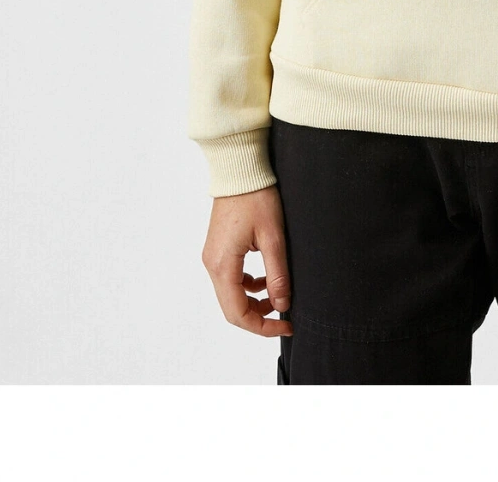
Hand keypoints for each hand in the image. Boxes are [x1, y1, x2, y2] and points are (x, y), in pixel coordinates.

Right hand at [201, 184, 293, 337]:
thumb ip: (277, 274)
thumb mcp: (273, 237)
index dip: (262, 326)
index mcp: (222, 265)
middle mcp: (212, 265)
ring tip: (278, 296)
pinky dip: (248, 286)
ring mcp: (213, 257)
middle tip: (284, 317)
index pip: (237, 313)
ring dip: (253, 302)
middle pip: (231, 308)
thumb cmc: (256, 197)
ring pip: (231, 295)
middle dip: (259, 317)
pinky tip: (266, 278)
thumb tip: (281, 305)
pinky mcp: (218, 250)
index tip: (286, 325)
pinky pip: (230, 279)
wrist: (240, 170)